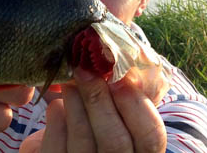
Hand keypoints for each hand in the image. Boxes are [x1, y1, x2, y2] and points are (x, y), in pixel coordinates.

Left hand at [19, 67, 165, 152]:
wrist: (71, 152)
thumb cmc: (100, 128)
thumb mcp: (120, 116)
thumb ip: (124, 97)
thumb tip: (120, 62)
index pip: (150, 136)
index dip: (137, 105)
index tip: (121, 77)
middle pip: (115, 139)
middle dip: (99, 100)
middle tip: (86, 70)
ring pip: (83, 141)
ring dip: (75, 103)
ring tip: (70, 80)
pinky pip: (56, 148)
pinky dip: (56, 122)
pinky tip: (56, 105)